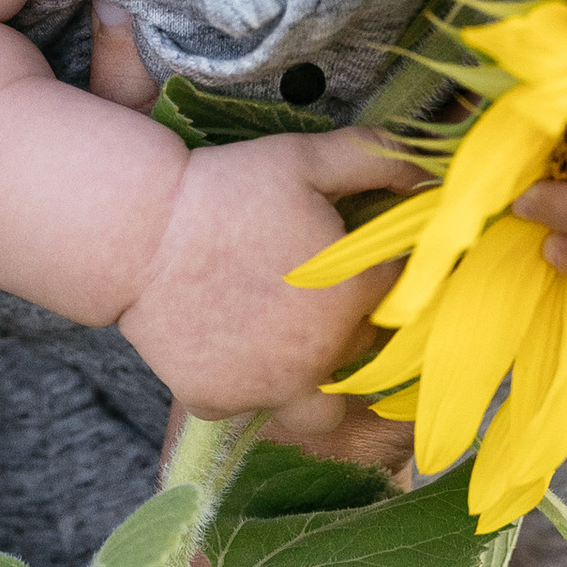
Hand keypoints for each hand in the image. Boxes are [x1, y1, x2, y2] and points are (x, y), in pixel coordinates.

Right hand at [116, 129, 414, 421]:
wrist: (138, 232)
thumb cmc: (226, 189)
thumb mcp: (306, 160)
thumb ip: (377, 161)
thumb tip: (429, 174)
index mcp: (352, 299)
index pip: (399, 297)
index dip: (381, 274)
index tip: (355, 261)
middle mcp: (318, 357)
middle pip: (361, 354)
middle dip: (349, 327)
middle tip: (312, 293)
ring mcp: (266, 387)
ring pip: (315, 407)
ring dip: (312, 384)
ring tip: (289, 347)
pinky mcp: (217, 401)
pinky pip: (245, 406)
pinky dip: (242, 386)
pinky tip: (228, 347)